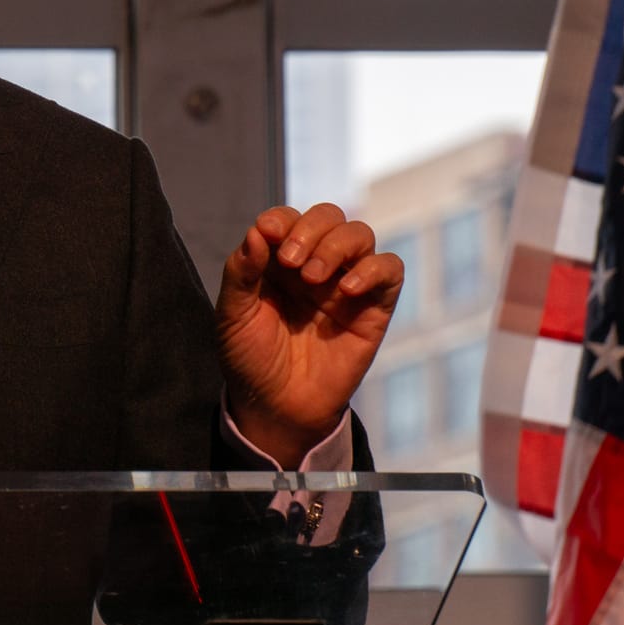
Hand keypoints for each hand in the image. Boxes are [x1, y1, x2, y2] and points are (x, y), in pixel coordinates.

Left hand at [215, 203, 403, 467]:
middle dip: (310, 229)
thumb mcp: (233, 315)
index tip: (267, 234)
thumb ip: (242, 271)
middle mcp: (314, 264)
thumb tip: (257, 232)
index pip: (288, 218)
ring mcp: (345, 283)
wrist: (277, 407)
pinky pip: (390, 270)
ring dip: (336, 246)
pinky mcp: (372, 308)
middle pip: (329, 216)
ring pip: (360, 235)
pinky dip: (374, 268)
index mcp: (277, 260)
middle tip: (290, 260)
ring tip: (314, 277)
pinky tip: (347, 288)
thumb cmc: (251, 358)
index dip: (281, 219)